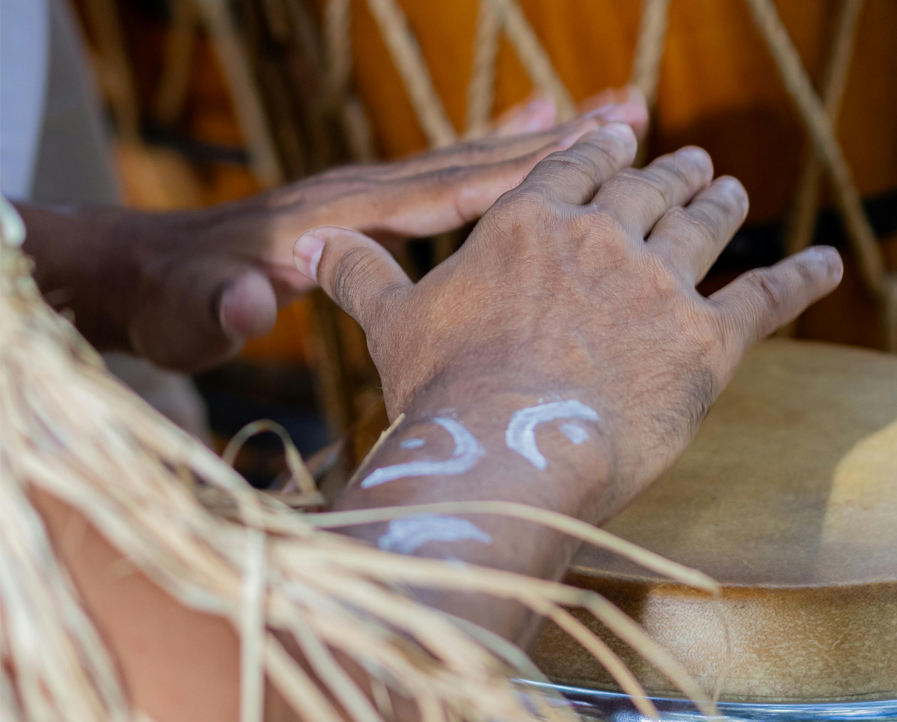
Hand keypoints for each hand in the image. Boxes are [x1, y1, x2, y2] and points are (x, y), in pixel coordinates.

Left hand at [20, 90, 647, 370]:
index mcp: (334, 218)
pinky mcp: (374, 204)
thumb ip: (216, 309)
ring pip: (471, 158)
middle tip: (632, 111)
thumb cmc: (174, 304)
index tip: (582, 159)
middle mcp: (363, 190)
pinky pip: (452, 174)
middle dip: (555, 140)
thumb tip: (248, 298)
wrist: (149, 271)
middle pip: (473, 159)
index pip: (439, 194)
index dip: (510, 179)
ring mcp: (370, 191)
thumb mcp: (186, 318)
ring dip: (544, 138)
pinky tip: (541, 135)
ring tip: (618, 113)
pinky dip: (503, 153)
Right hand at [295, 124, 841, 523]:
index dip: (602, 148)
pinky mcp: (710, 340)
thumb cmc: (445, 392)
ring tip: (734, 188)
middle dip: (671, 170)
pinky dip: (804, 275)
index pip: (575, 168)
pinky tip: (831, 260)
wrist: (507, 448)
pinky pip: (769, 297)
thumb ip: (363, 276)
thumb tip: (315, 245)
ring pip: (705, 226)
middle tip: (691, 160)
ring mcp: (662, 284)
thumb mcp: (393, 325)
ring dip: (723, 201)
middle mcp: (603, 238)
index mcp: (531, 223)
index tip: (620, 133)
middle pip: (648, 189)